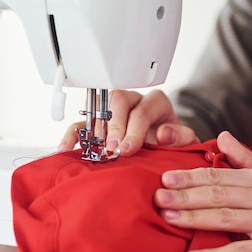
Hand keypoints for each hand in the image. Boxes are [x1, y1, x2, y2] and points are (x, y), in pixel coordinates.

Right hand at [57, 89, 199, 155]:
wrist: (164, 151)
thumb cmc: (173, 146)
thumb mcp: (185, 143)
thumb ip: (182, 138)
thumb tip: (164, 134)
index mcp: (155, 103)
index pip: (142, 110)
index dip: (134, 130)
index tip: (127, 148)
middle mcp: (133, 102)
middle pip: (117, 100)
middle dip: (113, 126)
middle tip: (110, 148)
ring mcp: (113, 111)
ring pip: (98, 107)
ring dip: (93, 129)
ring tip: (91, 149)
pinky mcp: (97, 123)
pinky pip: (81, 123)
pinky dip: (72, 135)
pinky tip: (66, 147)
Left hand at [154, 131, 251, 251]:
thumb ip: (244, 158)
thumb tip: (220, 136)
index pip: (218, 174)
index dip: (190, 176)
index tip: (165, 178)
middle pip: (218, 193)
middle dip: (186, 195)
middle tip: (157, 197)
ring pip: (225, 217)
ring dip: (194, 219)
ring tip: (168, 219)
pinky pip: (241, 250)